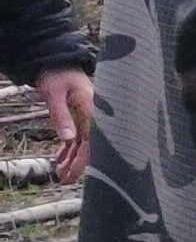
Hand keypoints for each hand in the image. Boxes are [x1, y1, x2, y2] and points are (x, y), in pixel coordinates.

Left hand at [33, 67, 91, 186]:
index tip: (74, 174)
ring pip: (83, 143)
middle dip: (78, 165)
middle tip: (65, 181)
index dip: (84, 160)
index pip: (91, 141)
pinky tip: (60, 160)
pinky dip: (69, 149)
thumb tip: (68, 139)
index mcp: (92, 110)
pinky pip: (78, 137)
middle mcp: (95, 116)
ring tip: (61, 175)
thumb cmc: (57, 74)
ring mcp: (89, 117)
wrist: (58, 61)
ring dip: (72, 159)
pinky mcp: (81, 117)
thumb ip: (61, 116)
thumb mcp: (54, 94)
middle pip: (90, 146)